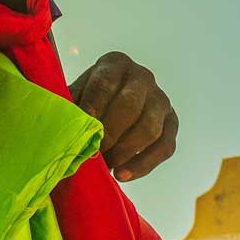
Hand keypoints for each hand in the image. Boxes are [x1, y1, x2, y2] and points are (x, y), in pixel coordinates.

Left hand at [70, 52, 177, 181]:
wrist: (106, 109)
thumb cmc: (85, 102)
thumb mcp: (74, 97)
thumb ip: (70, 108)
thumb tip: (68, 129)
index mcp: (115, 64)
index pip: (105, 83)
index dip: (93, 106)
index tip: (84, 127)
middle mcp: (142, 77)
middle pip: (130, 105)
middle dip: (111, 132)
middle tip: (95, 151)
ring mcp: (160, 100)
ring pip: (150, 128)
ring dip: (126, 151)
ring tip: (106, 165)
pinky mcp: (171, 123)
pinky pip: (164, 147)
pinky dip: (143, 165)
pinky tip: (121, 174)